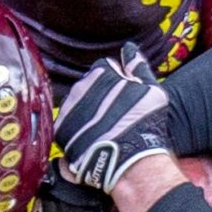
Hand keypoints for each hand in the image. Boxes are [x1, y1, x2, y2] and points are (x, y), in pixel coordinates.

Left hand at [54, 46, 171, 191]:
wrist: (131, 162)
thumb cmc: (146, 126)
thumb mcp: (152, 91)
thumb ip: (138, 67)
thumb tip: (129, 48)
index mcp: (101, 73)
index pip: (104, 69)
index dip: (115, 84)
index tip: (123, 100)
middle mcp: (79, 87)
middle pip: (87, 87)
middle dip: (98, 99)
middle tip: (114, 118)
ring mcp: (68, 109)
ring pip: (75, 106)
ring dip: (86, 115)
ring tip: (104, 132)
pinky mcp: (59, 131)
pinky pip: (65, 126)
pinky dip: (75, 133)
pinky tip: (91, 142)